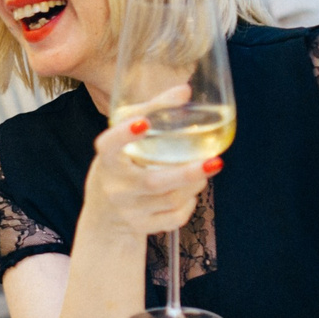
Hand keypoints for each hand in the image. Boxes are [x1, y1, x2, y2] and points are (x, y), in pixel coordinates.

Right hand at [84, 91, 216, 245]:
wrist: (104, 216)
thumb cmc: (119, 165)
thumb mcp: (126, 138)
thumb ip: (152, 110)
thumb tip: (186, 90)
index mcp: (106, 160)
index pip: (108, 146)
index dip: (124, 135)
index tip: (143, 123)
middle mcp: (115, 187)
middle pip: (152, 182)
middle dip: (186, 173)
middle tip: (215, 161)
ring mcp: (127, 210)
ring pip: (169, 200)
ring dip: (194, 184)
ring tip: (205, 169)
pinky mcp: (140, 227)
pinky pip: (173, 219)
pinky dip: (188, 205)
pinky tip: (191, 193)